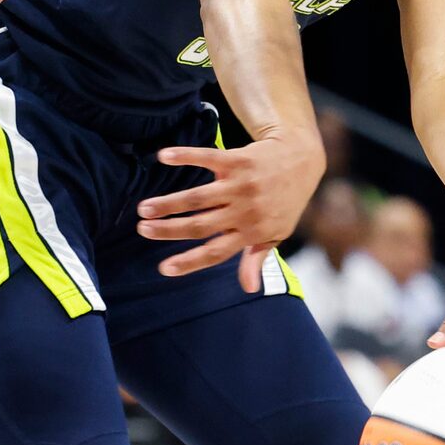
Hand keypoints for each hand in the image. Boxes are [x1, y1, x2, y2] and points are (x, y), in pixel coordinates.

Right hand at [138, 130, 324, 288]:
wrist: (301, 159)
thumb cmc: (286, 201)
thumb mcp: (276, 233)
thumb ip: (256, 258)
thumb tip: (248, 288)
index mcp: (252, 232)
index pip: (216, 252)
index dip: (190, 262)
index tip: (164, 269)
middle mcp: (245, 210)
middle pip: (201, 225)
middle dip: (169, 230)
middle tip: (143, 230)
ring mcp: (241, 185)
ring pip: (198, 197)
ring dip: (169, 203)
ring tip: (143, 208)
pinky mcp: (238, 159)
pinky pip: (207, 158)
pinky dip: (184, 156)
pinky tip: (163, 156)